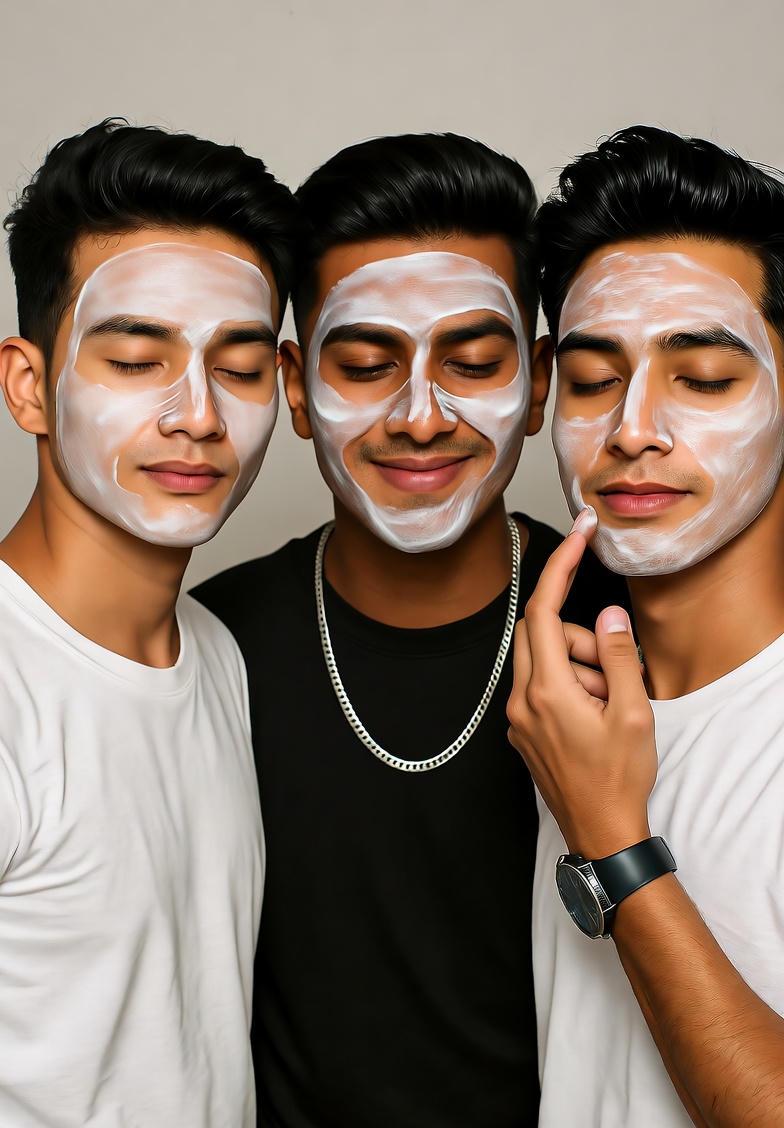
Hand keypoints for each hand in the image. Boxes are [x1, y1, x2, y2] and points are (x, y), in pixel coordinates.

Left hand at [506, 508, 656, 858]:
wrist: (602, 834)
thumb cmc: (618, 780)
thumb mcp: (633, 714)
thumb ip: (619, 657)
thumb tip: (609, 617)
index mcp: (546, 690)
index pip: (542, 609)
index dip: (560, 565)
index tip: (579, 534)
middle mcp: (521, 699)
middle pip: (540, 632)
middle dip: (580, 635)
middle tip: (615, 666)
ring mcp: (517, 716)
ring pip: (543, 660)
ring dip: (579, 666)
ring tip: (610, 706)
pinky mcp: (523, 728)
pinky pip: (541, 685)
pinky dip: (570, 686)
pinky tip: (595, 717)